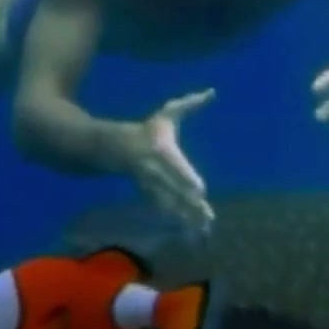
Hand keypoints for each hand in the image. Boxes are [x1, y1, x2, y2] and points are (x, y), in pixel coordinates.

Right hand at [126, 88, 217, 233]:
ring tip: (204, 233)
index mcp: (163, 151)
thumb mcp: (168, 114)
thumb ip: (191, 104)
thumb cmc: (149, 130)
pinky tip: (194, 236)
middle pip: (176, 191)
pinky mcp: (151, 196)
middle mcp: (157, 172)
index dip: (186, 179)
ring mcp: (153, 186)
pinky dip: (180, 223)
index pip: (176, 167)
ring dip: (187, 220)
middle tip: (209, 220)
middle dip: (191, 206)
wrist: (116, 148)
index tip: (200, 191)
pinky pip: (168, 212)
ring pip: (172, 206)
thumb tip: (213, 92)